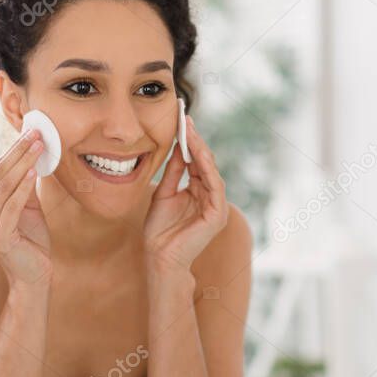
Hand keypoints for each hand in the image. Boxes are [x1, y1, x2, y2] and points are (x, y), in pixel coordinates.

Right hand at [0, 128, 51, 287]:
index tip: (33, 132)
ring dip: (24, 164)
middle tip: (37, 134)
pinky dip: (23, 188)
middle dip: (19, 151)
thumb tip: (33, 154)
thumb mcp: (29, 206)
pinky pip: (11, 206)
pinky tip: (34, 173)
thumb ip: (26, 184)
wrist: (35, 274)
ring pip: (4, 186)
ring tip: (39, 147)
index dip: (15, 149)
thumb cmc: (32, 240)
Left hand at [143, 116, 226, 275]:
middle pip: (205, 163)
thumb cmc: (159, 231)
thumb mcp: (164, 194)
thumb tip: (177, 149)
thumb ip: (174, 173)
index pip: (197, 163)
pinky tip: (197, 153)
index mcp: (198, 192)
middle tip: (185, 119)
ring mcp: (216, 206)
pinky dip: (206, 168)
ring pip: (211, 171)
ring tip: (189, 131)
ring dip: (200, 150)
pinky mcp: (217, 214)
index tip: (181, 122)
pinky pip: (214, 185)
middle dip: (195, 141)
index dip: (189, 143)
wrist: (159, 257)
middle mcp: (210, 197)